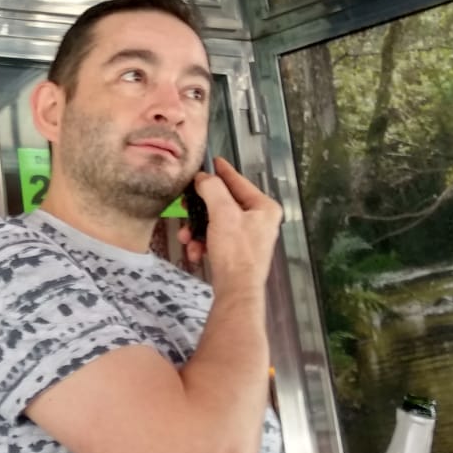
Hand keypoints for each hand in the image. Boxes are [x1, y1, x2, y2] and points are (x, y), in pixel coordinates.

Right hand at [180, 158, 281, 287]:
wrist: (236, 291)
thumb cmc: (236, 254)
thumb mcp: (222, 213)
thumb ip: (212, 189)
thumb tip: (204, 179)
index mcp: (264, 208)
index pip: (239, 182)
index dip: (223, 172)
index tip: (214, 162)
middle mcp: (259, 221)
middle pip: (224, 203)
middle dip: (201, 210)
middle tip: (187, 208)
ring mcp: (249, 237)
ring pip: (216, 222)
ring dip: (198, 230)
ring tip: (188, 238)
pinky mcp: (238, 252)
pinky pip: (216, 238)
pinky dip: (203, 243)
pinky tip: (196, 252)